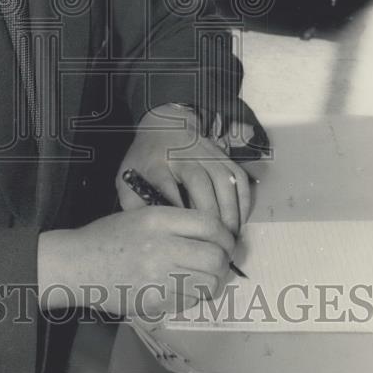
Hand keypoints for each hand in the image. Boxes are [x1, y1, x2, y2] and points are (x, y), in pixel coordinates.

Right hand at [37, 207, 235, 319]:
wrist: (77, 263)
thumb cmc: (108, 237)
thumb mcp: (140, 215)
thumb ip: (175, 222)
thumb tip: (213, 237)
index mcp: (157, 220)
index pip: (210, 225)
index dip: (225, 236)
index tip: (225, 242)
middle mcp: (161, 246)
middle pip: (215, 257)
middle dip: (222, 262)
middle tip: (217, 263)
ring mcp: (158, 276)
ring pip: (208, 283)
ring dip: (210, 282)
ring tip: (200, 277)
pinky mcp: (154, 300)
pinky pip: (190, 300)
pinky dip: (192, 296)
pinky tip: (180, 288)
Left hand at [116, 105, 251, 234]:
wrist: (163, 126)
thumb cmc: (146, 160)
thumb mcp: (128, 178)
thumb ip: (134, 204)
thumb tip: (146, 232)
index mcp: (156, 162)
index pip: (166, 186)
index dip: (177, 210)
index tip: (184, 233)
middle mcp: (183, 156)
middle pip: (200, 184)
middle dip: (210, 216)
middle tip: (215, 245)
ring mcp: (206, 153)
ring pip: (224, 181)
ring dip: (231, 212)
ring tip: (229, 239)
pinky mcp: (223, 155)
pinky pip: (240, 178)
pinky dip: (244, 201)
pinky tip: (239, 222)